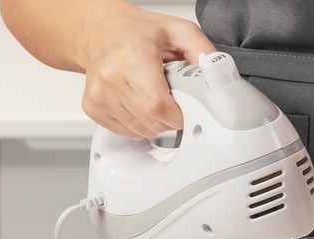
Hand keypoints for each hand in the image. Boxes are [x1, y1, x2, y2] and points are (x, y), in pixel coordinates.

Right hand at [80, 5, 214, 138]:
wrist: (101, 31)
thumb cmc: (139, 32)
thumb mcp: (179, 31)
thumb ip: (204, 53)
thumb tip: (220, 76)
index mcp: (133, 55)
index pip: (157, 105)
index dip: (177, 115)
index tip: (186, 109)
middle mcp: (111, 75)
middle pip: (151, 122)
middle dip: (170, 119)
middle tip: (172, 99)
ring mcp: (99, 94)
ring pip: (140, 131)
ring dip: (155, 122)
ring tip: (153, 95)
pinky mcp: (92, 107)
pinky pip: (127, 132)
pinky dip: (140, 124)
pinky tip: (139, 102)